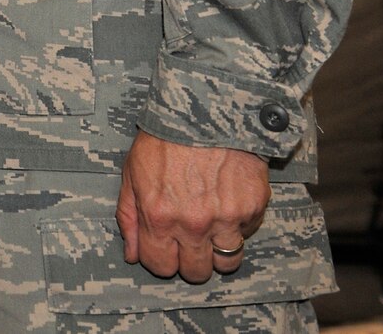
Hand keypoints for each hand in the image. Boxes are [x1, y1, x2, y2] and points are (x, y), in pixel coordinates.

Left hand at [117, 130, 268, 282]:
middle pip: (196, 272)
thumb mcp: (131, 173)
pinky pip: (247, 233)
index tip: (165, 249)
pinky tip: (226, 201)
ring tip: (212, 229)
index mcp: (160, 217)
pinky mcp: (253, 208)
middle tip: (190, 239)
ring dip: (218, 252)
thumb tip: (132, 254)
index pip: (161, 266)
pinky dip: (238, 224)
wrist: (204, 111)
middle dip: (190, 260)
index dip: (161, 260)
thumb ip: (129, 217)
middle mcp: (194, 224)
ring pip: (228, 263)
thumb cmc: (164, 139)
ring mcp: (227, 219)